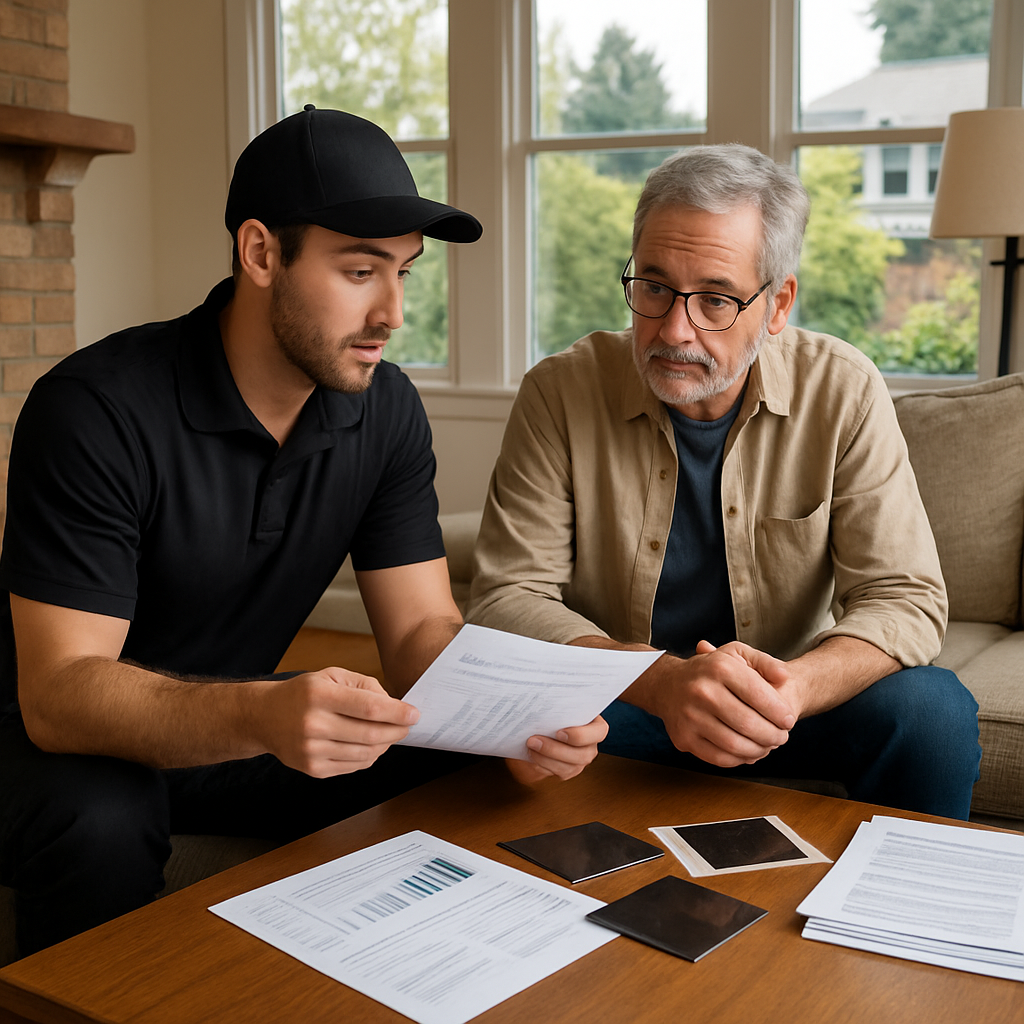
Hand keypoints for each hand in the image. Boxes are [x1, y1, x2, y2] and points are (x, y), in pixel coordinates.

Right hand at [256, 667, 419, 777]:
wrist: (265, 717)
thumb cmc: (304, 693)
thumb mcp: (332, 675)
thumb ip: (365, 685)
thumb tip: (394, 705)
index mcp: (319, 694)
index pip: (368, 707)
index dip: (397, 712)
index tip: (414, 714)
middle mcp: (313, 723)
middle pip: (370, 733)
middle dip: (397, 731)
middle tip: (407, 726)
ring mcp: (311, 750)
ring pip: (365, 753)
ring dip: (385, 745)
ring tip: (390, 734)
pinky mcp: (312, 769)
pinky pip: (353, 766)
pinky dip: (369, 757)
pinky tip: (371, 745)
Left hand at [505, 715, 608, 784]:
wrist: (538, 729)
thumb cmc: (551, 712)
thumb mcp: (556, 705)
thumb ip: (557, 705)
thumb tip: (547, 699)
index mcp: (595, 724)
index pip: (599, 732)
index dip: (581, 735)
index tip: (559, 732)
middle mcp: (591, 744)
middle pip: (582, 754)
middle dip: (555, 749)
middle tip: (534, 740)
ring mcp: (580, 759)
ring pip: (569, 767)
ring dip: (546, 758)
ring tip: (530, 746)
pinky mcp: (568, 770)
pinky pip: (558, 773)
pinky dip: (542, 765)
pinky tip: (531, 755)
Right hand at [649, 640, 797, 767]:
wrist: (667, 685)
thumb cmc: (708, 671)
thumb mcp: (736, 654)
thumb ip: (764, 661)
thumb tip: (783, 676)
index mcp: (719, 668)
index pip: (759, 694)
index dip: (780, 712)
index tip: (789, 719)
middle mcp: (702, 691)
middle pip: (749, 723)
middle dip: (774, 735)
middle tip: (782, 736)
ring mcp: (690, 716)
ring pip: (736, 745)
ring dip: (760, 750)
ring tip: (768, 745)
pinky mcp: (684, 738)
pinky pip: (720, 758)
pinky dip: (740, 759)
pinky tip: (749, 752)